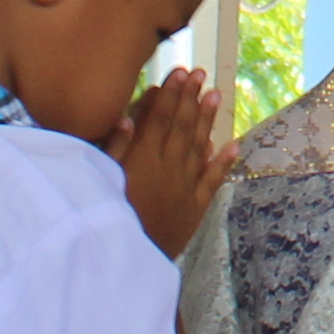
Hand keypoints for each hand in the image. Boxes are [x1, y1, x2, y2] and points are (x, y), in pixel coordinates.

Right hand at [115, 67, 224, 258]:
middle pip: (182, 127)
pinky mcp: (194, 209)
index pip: (160, 119)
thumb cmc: (105, 217)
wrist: (126, 260)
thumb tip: (125, 116)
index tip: (178, 72)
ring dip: (208, 120)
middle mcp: (168, 169)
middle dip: (191, 98)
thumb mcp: (100, 180)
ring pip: (200, 147)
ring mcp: (184, 188)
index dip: (170, 94)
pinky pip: (212, 181)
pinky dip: (223, 163)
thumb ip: (112, 148)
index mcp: (143, 160)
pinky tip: (233, 144)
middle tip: (199, 73)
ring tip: (216, 95)